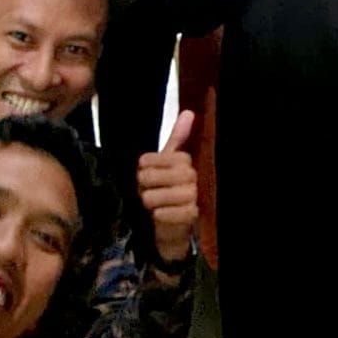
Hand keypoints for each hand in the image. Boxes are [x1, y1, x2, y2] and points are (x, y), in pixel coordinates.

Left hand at [137, 110, 197, 265]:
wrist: (170, 226)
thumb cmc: (167, 189)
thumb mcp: (168, 162)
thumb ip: (177, 138)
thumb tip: (188, 112)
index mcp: (188, 161)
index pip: (168, 156)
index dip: (150, 163)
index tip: (142, 169)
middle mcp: (195, 177)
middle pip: (166, 175)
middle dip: (148, 182)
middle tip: (143, 188)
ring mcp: (195, 196)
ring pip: (169, 194)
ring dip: (153, 199)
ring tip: (149, 202)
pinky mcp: (194, 215)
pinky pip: (177, 212)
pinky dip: (162, 214)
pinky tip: (157, 214)